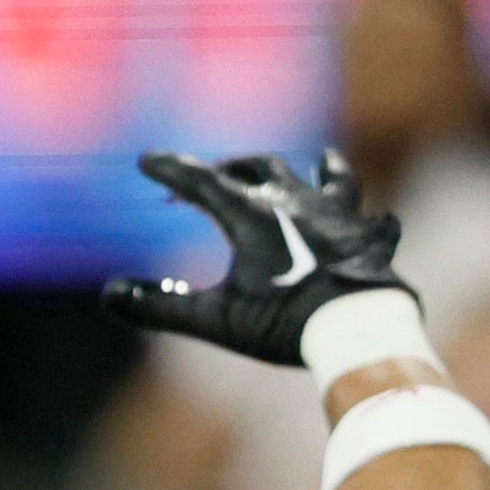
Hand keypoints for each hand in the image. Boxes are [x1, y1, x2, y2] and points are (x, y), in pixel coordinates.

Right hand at [102, 150, 413, 373]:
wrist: (358, 328)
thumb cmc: (283, 322)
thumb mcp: (216, 320)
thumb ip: (161, 308)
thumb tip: (110, 294)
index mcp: (252, 215)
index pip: (202, 181)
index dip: (171, 170)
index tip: (147, 161)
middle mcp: (296, 202)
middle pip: (260, 167)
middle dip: (234, 166)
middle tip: (217, 173)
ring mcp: (339, 216)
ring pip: (331, 179)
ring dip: (322, 170)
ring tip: (322, 161)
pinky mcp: (372, 239)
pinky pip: (376, 223)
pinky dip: (371, 222)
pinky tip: (378, 220)